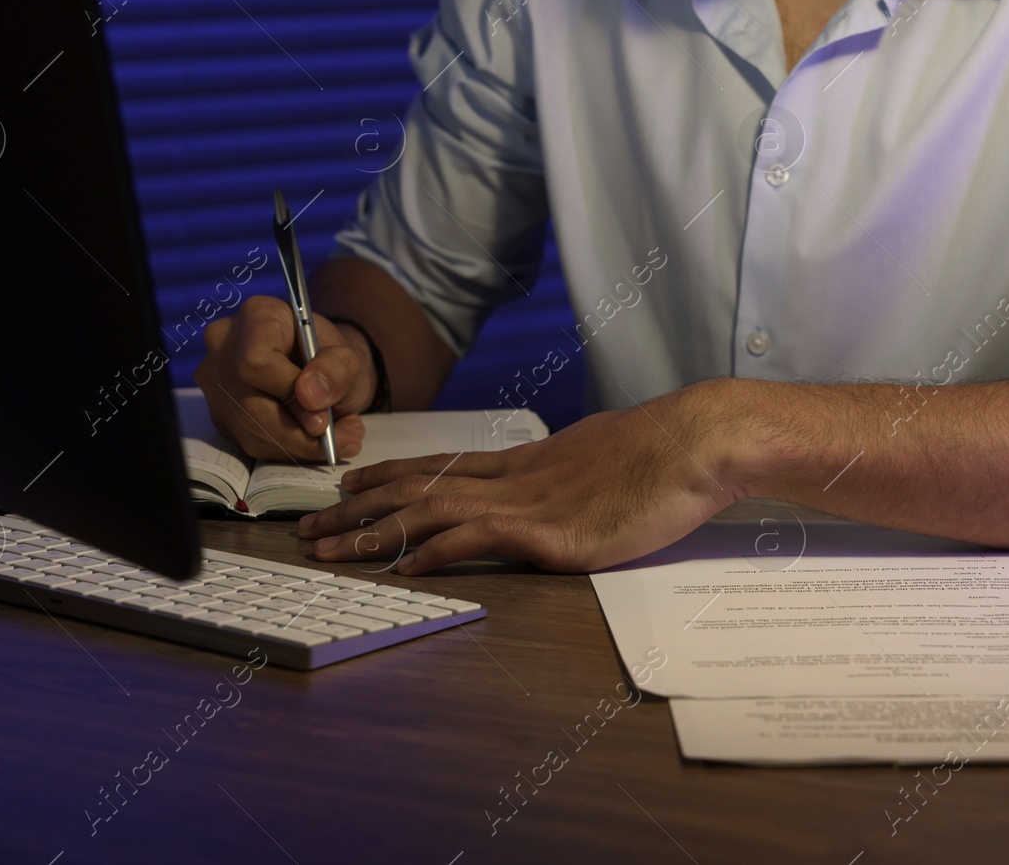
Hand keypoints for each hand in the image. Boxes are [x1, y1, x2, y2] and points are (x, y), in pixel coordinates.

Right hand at [194, 295, 369, 460]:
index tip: (322, 408)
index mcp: (258, 316)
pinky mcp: (221, 414)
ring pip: (252, 431)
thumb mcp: (349, 358)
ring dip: (301, 445)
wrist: (323, 369)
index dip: (289, 392)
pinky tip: (314, 440)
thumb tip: (310, 397)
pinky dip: (289, 450)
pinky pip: (251, 443)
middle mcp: (225, 345)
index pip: (256, 360)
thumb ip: (337, 370)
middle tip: (340, 436)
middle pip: (251, 404)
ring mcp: (217, 382)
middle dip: (300, 430)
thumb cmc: (332, 357)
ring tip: (339, 437)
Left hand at [297, 384, 742, 572]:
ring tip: (329, 550)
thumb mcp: (606, 455)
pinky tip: (403, 566)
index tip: (349, 481)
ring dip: (373, 532)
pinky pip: (476, 540)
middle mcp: (516, 476)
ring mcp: (530, 503)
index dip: (389, 473)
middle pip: (418, 486)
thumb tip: (572, 483)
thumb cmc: (667, 452)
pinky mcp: (550, 533)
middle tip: (309, 525)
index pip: (442, 464)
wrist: (699, 442)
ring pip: (430, 512)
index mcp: (530, 460)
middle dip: (357, 507)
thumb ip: (576, 473)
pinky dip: (433, 551)